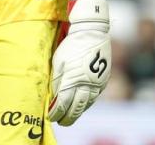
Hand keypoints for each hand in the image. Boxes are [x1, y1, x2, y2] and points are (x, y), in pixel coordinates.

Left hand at [48, 0, 110, 125]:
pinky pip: (94, 97)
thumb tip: (54, 96)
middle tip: (61, 122)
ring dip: (77, 112)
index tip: (51, 117)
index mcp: (72, 79)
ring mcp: (97, 83)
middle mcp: (86, 84)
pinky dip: (86, 103)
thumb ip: (57, 80)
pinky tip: (81, 105)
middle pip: (76, 108)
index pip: (62, 103)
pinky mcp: (104, 80)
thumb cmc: (70, 45)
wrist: (92, 32)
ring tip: (70, 116)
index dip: (56, 112)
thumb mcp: (58, 61)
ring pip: (87, 104)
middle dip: (67, 117)